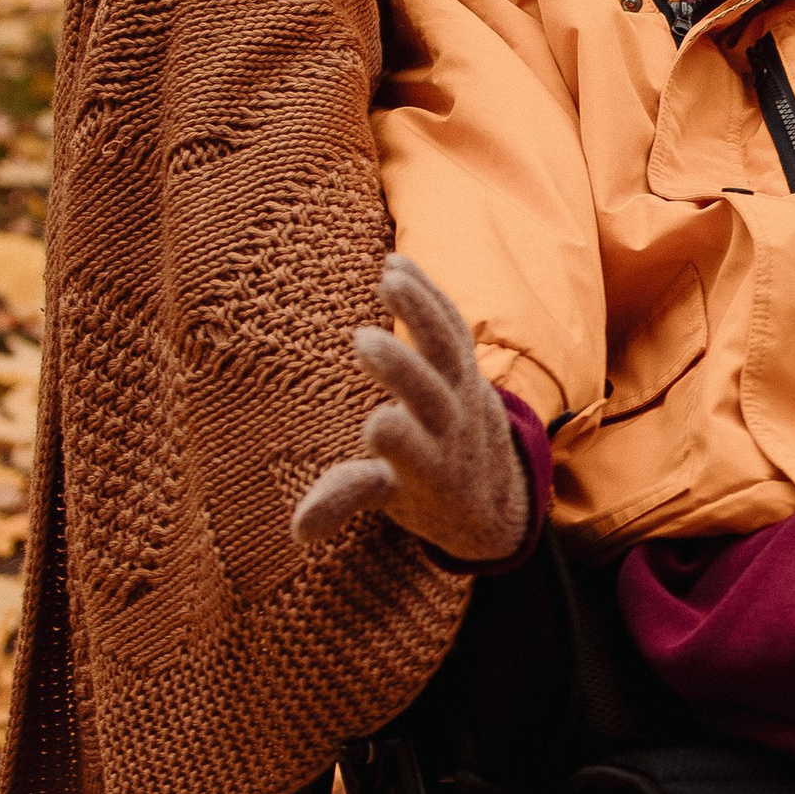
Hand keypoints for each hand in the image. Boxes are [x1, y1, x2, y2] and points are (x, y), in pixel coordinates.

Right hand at [293, 255, 532, 566]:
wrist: (495, 488)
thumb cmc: (426, 494)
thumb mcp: (389, 502)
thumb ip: (346, 501)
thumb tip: (298, 531)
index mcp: (430, 469)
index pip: (418, 455)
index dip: (401, 441)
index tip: (375, 426)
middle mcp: (452, 426)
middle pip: (433, 394)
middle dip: (404, 369)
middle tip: (364, 341)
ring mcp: (465, 389)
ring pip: (449, 347)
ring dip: (422, 311)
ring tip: (389, 276)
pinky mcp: (467, 362)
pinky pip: (452, 322)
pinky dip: (429, 292)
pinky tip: (395, 262)